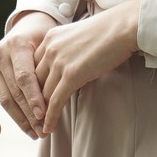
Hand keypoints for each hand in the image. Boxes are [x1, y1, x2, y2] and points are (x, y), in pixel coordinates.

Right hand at [0, 11, 53, 138]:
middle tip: (43, 131)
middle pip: (14, 91)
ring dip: (18, 119)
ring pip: (4, 98)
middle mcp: (1, 54)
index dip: (34, 98)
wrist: (30, 23)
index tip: (45, 115)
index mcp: (17, 44)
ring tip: (34, 134)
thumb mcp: (50, 42)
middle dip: (29, 113)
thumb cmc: (46, 35)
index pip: (24, 77)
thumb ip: (50, 64)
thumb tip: (61, 94)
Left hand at [35, 0, 139, 135]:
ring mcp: (59, 61)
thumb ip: (67, 51)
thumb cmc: (108, 31)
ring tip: (40, 130)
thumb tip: (68, 68)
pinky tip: (49, 129)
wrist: (123, 26)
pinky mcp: (71, 74)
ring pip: (42, 94)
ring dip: (40, 115)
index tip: (33, 101)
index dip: (32, 87)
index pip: (32, 67)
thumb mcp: (78, 37)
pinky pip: (55, 101)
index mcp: (50, 37)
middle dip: (33, 103)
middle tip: (33, 120)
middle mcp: (50, 48)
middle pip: (34, 82)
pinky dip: (50, 118)